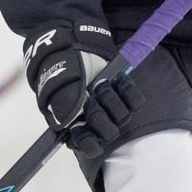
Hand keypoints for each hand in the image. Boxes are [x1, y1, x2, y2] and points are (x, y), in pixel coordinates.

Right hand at [22, 21, 136, 154]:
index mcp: (77, 126)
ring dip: (111, 100)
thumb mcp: (55, 90)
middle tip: (90, 100)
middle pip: (109, 133)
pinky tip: (118, 81)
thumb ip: (63, 110)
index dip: (90, 143)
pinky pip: (135, 101)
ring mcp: (112, 107)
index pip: (89, 146)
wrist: (72, 45)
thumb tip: (70, 124)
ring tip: (100, 85)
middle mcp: (96, 121)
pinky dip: (128, 91)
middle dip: (100, 116)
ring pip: (122, 117)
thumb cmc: (60, 70)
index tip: (87, 133)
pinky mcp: (124, 94)